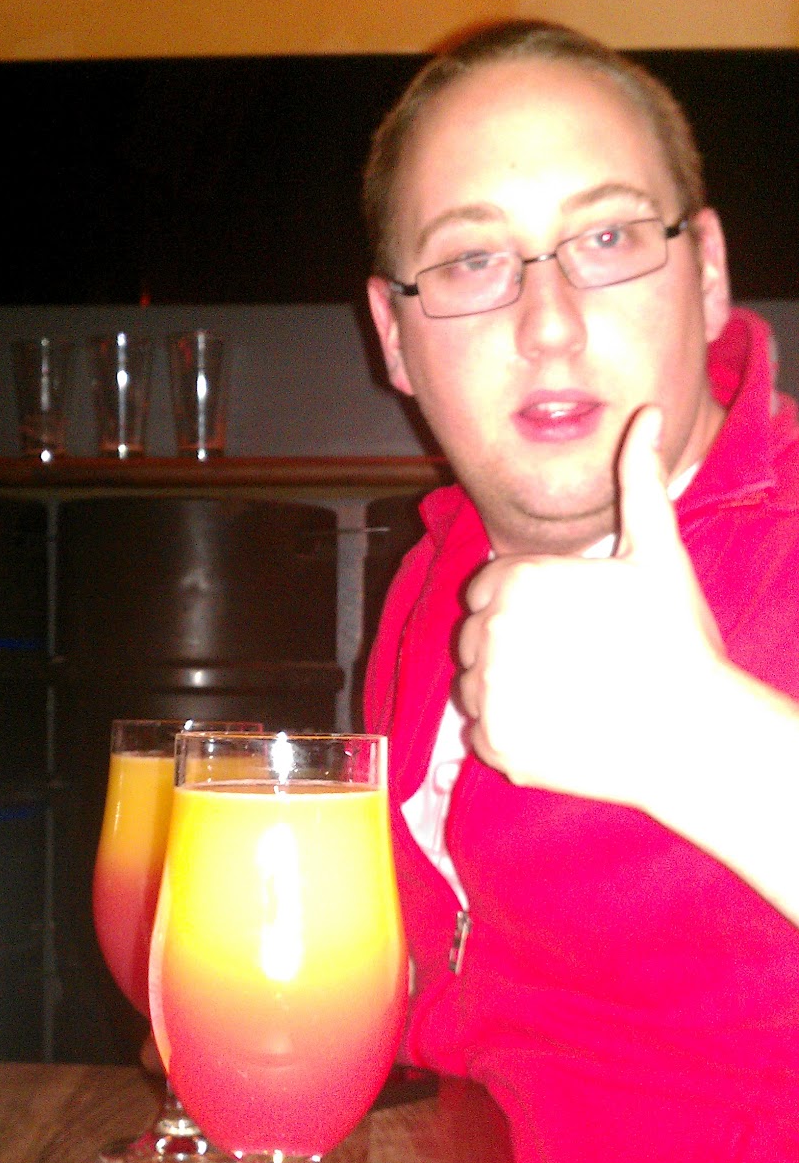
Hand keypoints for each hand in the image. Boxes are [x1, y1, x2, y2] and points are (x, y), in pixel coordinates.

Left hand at [457, 406, 725, 810]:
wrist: (691, 731)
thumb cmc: (675, 641)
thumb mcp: (658, 552)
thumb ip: (638, 480)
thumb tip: (647, 416)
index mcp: (517, 580)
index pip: (485, 589)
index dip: (522, 603)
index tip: (562, 621)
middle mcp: (491, 634)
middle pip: (475, 636)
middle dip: (509, 644)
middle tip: (569, 660)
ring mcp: (490, 694)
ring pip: (472, 685)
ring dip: (505, 689)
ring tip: (564, 692)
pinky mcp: (495, 746)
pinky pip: (480, 735)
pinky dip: (508, 734)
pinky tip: (557, 728)